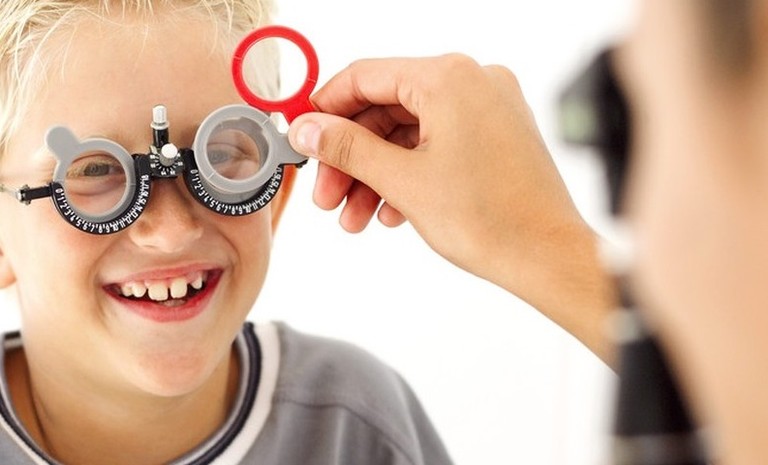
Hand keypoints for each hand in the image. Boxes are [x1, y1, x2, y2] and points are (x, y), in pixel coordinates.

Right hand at [288, 55, 615, 360]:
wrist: (548, 257)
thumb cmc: (492, 220)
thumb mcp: (402, 181)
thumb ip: (347, 148)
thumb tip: (308, 129)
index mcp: (449, 78)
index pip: (364, 76)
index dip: (325, 109)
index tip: (304, 137)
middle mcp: (473, 82)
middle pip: (385, 108)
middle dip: (351, 157)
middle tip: (327, 194)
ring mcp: (488, 107)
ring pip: (409, 132)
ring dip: (376, 174)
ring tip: (355, 216)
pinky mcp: (495, 134)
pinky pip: (436, 144)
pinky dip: (409, 174)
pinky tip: (391, 211)